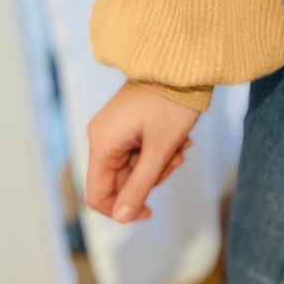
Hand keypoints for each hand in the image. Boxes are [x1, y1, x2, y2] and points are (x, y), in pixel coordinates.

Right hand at [85, 81, 200, 223]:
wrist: (184, 64)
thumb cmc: (173, 104)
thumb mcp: (160, 149)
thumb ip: (140, 186)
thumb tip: (122, 218)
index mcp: (102, 143)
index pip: (98, 195)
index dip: (121, 210)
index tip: (150, 210)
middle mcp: (101, 136)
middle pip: (118, 181)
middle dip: (149, 179)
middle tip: (175, 161)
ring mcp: (113, 129)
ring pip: (132, 167)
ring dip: (158, 165)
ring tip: (180, 147)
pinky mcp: (126, 123)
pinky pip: (138, 151)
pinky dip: (158, 151)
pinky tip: (178, 139)